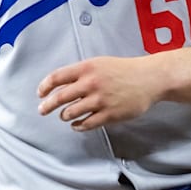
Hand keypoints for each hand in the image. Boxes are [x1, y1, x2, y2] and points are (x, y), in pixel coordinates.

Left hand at [37, 55, 163, 130]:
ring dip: (64, 116)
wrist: (149, 78)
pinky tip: (77, 125)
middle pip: (60, 97)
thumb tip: (61, 85)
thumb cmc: (124, 70)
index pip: (57, 77)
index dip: (45, 87)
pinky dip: (78, 126)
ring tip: (65, 116)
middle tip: (42, 110)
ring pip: (71, 113)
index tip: (41, 94)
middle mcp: (90, 83)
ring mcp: (100, 100)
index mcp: (87, 68)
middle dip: (47, 106)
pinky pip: (86, 124)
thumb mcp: (99, 63)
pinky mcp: (109, 114)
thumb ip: (81, 73)